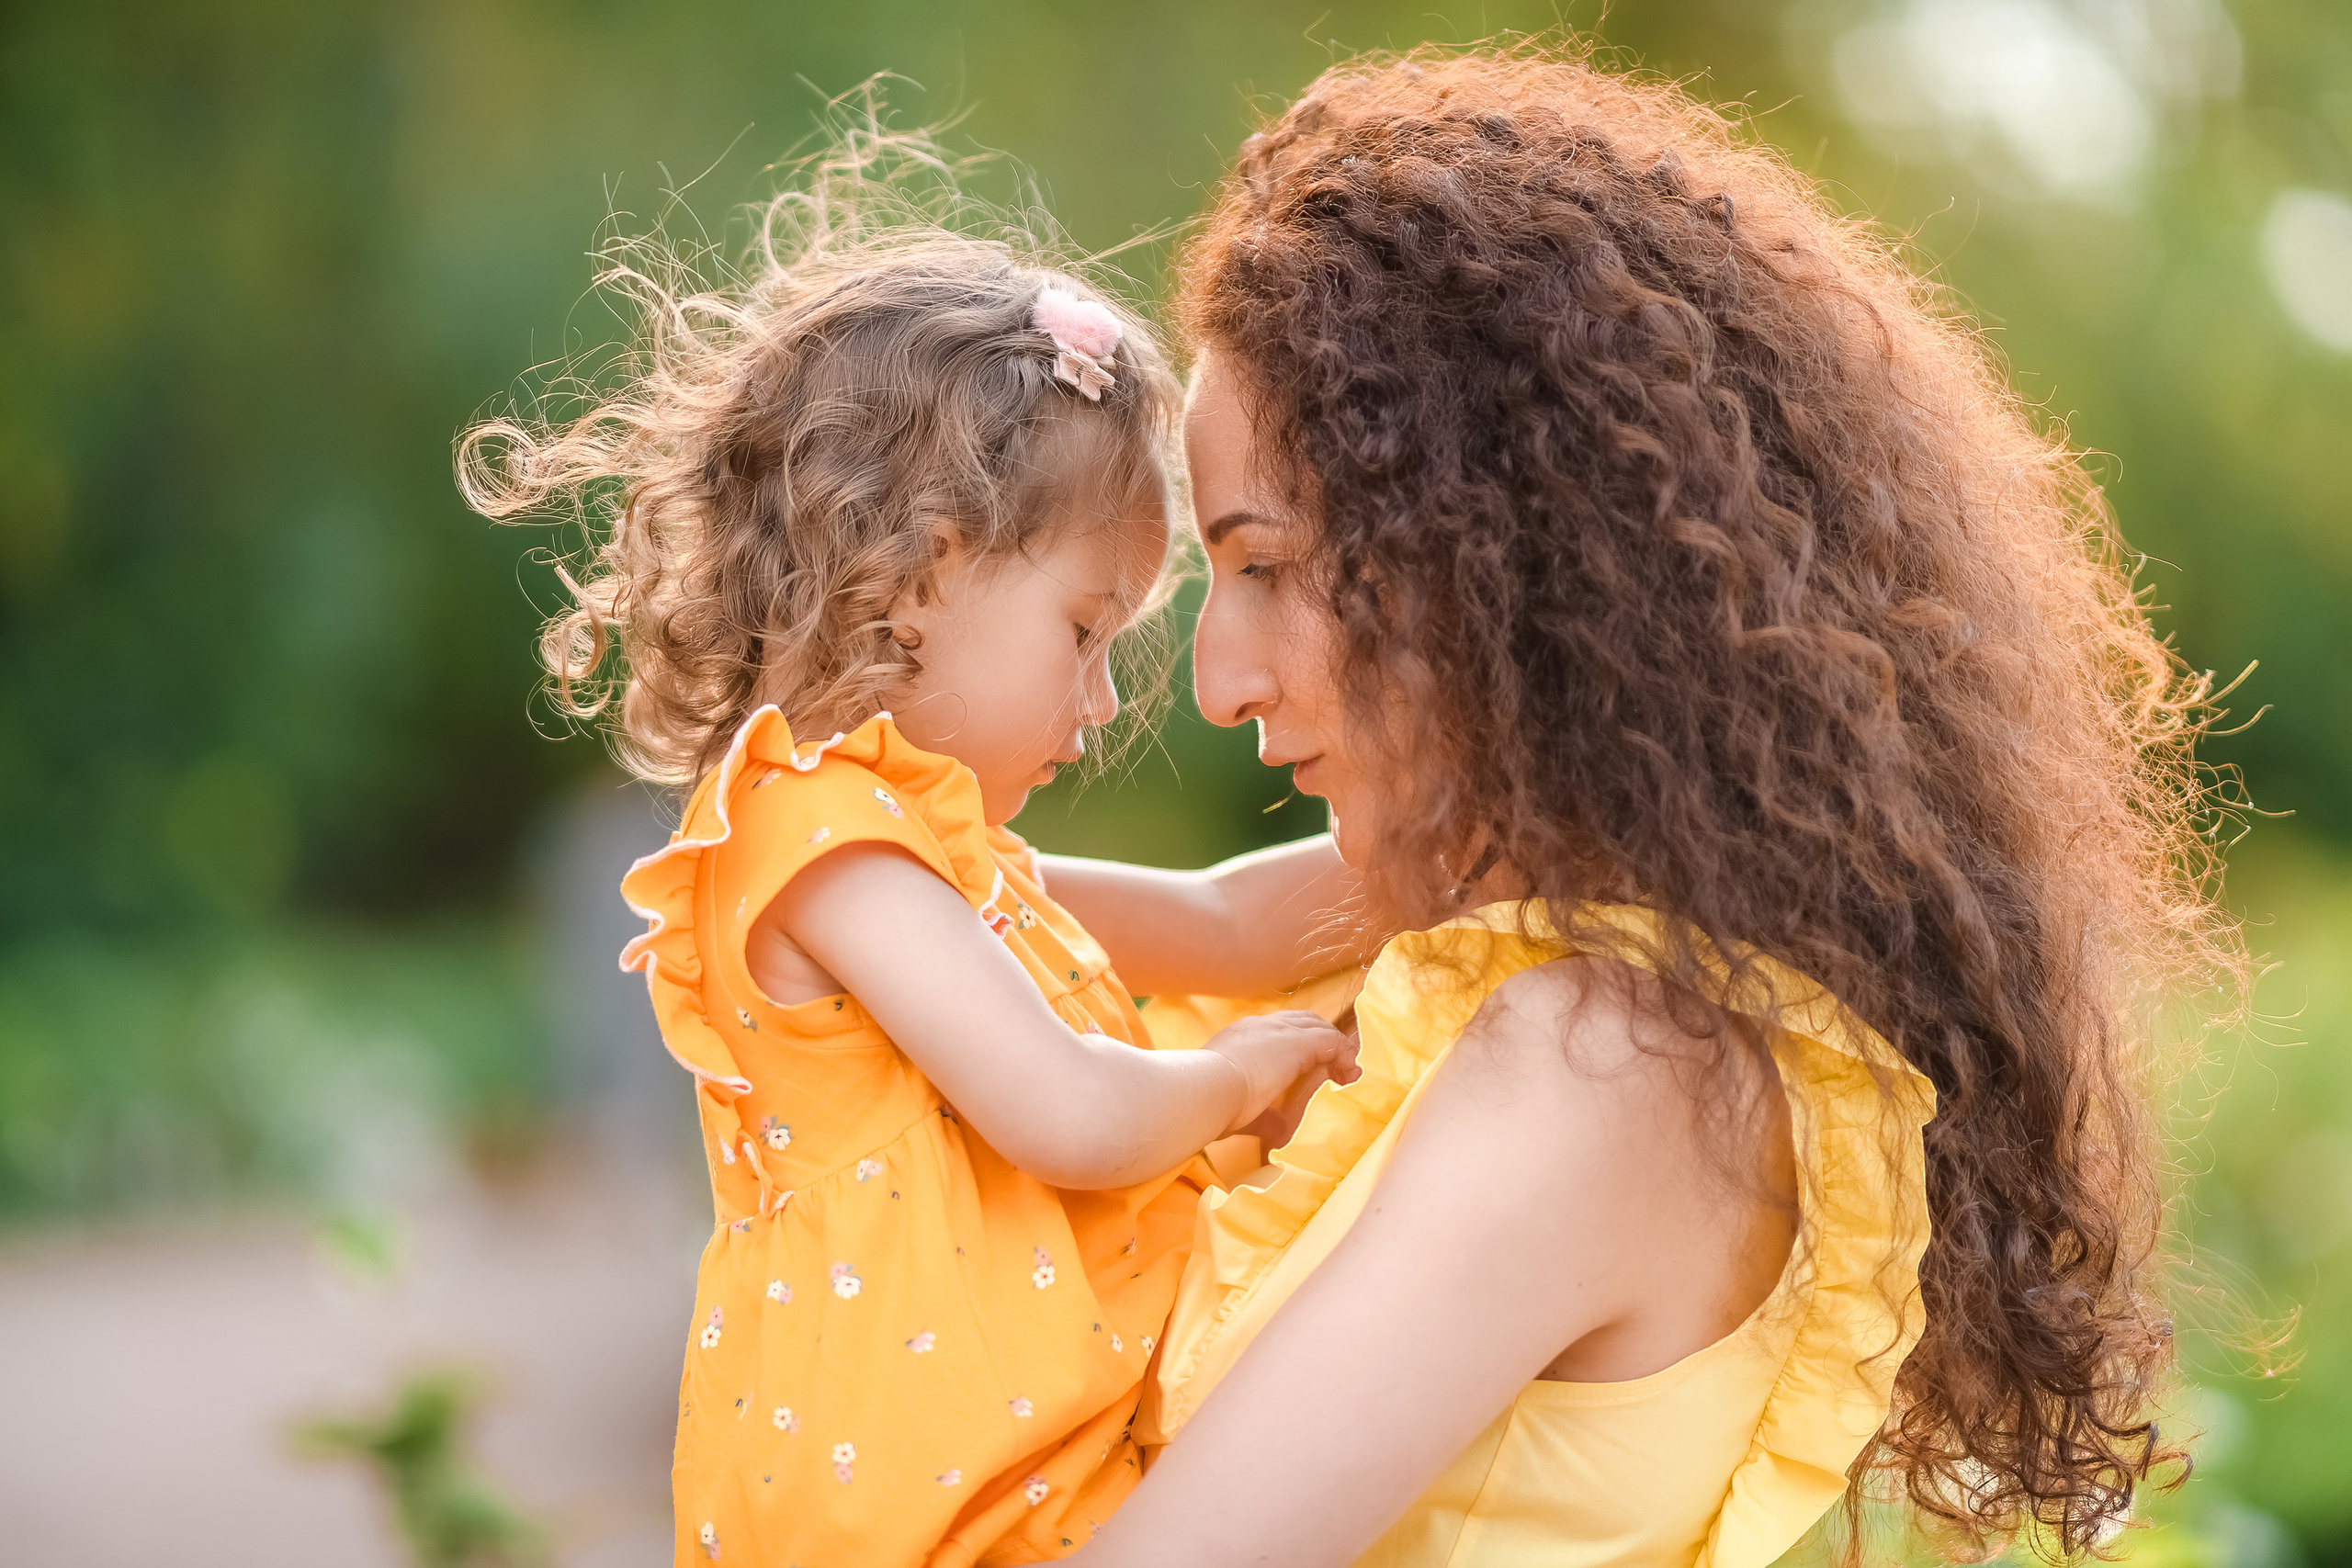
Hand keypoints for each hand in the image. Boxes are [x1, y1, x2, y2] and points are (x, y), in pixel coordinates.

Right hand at [1205, 1010, 1356, 1136]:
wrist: (1205, 1090)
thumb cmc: (1211, 1102)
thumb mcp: (1241, 1109)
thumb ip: (1264, 1116)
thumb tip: (1280, 1129)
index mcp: (1241, 1038)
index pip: (1278, 1031)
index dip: (1299, 1045)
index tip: (1311, 1068)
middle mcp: (1260, 1025)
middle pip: (1302, 1020)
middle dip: (1320, 1040)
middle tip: (1334, 1067)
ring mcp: (1279, 1030)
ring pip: (1318, 1026)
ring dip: (1334, 1048)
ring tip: (1346, 1072)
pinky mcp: (1298, 1042)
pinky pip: (1332, 1041)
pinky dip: (1344, 1055)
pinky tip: (1349, 1074)